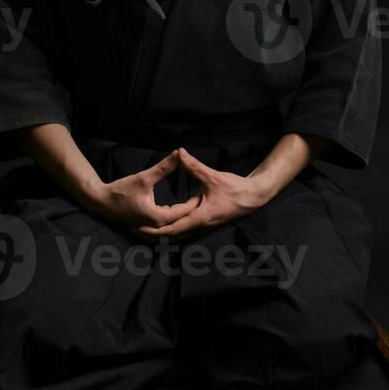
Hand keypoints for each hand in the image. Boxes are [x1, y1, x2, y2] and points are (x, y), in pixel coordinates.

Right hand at [89, 149, 198, 228]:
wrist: (101, 202)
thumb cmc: (121, 191)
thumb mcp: (144, 177)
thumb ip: (163, 167)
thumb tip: (178, 154)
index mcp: (159, 217)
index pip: (185, 212)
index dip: (196, 201)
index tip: (207, 192)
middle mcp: (157, 226)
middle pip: (181, 219)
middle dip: (193, 208)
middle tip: (205, 196)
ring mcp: (151, 227)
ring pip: (173, 222)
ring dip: (184, 213)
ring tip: (196, 201)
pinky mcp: (146, 225)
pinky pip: (165, 223)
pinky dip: (174, 216)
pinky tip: (180, 208)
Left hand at [131, 146, 268, 242]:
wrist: (253, 197)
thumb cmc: (235, 188)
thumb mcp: (212, 177)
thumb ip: (194, 166)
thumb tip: (179, 153)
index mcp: (200, 218)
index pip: (172, 229)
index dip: (155, 230)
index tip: (139, 228)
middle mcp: (200, 226)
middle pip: (173, 236)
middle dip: (154, 235)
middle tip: (135, 231)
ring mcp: (204, 226)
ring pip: (180, 235)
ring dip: (163, 234)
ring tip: (145, 231)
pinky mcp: (207, 223)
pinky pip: (186, 230)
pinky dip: (173, 230)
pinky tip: (166, 225)